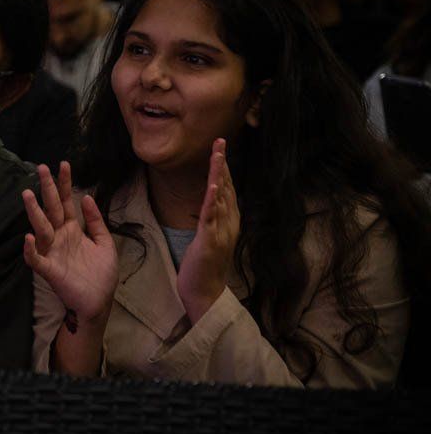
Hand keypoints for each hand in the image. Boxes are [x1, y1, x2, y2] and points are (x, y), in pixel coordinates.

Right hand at [22, 162, 119, 327]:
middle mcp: (60, 238)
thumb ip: (96, 221)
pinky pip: (36, 259)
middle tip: (41, 168)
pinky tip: (28, 238)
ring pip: (41, 229)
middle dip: (46, 190)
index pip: (66, 202)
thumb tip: (86, 197)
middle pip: (51, 209)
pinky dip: (31, 250)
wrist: (99, 302)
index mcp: (73, 230)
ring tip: (28, 195)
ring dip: (34, 213)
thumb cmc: (101, 274)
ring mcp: (53, 252)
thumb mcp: (105, 243)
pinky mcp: (49, 270)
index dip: (64, 184)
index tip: (63, 164)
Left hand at [177, 138, 239, 322]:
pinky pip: (211, 217)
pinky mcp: (210, 241)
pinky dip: (212, 199)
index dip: (223, 168)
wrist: (205, 293)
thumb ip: (212, 218)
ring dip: (218, 174)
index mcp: (228, 221)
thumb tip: (210, 200)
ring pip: (220, 197)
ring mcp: (220, 232)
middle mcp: (229, 223)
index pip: (226, 189)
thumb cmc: (204, 266)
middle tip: (219, 140)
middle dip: (222, 163)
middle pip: (226, 187)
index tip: (219, 148)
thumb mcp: (209, 236)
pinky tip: (212, 184)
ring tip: (217, 153)